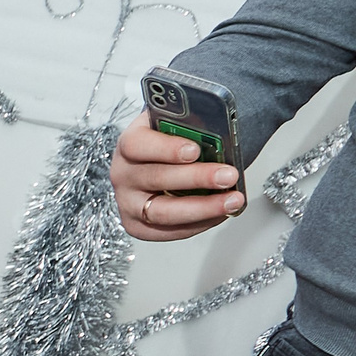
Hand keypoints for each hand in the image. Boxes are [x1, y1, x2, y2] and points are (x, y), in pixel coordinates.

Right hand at [110, 110, 244, 241]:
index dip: (166, 149)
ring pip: (161, 212)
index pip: (138, 145)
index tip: (194, 150)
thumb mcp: (181, 124)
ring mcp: (128, 202)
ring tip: (231, 201)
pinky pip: (167, 231)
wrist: (166, 162)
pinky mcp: (138, 224)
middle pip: (155, 179)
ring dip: (202, 207)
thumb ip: (195, 125)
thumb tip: (224, 132)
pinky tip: (218, 213)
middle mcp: (124, 174)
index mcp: (130, 142)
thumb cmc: (175, 143)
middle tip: (228, 176)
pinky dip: (197, 224)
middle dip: (196, 178)